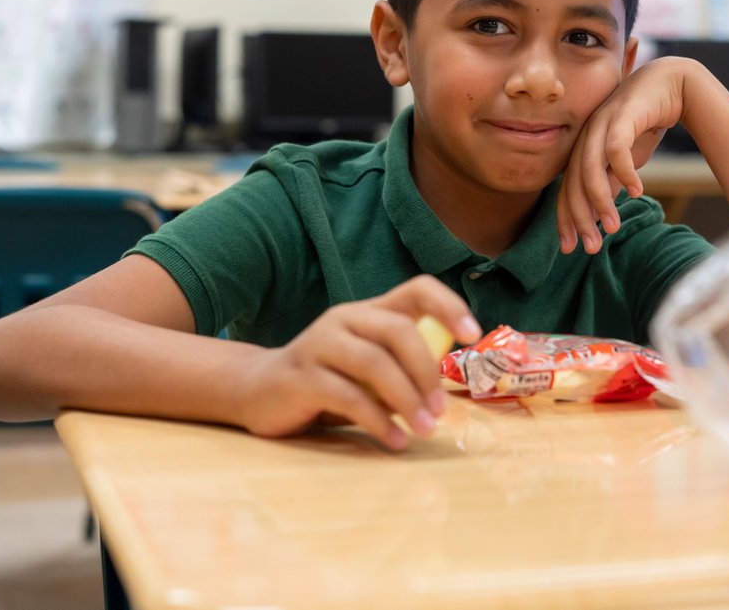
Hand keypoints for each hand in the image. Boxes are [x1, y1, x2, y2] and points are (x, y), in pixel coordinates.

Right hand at [233, 275, 481, 447]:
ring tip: (425, 430)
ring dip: (407, 400)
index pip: (417, 289)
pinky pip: (348, 397)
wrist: (254, 390)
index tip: (474, 334)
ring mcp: (319, 345)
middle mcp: (345, 319)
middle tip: (442, 410)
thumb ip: (399, 367)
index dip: (449, 306)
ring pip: (374, 364)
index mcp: (368, 312)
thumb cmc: (326, 380)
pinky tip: (395, 440)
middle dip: (427, 371)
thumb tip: (446, 392)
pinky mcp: (300, 377)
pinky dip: (378, 421)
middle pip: (398, 331)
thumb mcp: (366, 366)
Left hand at [558, 56, 689, 253]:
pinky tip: (638, 192)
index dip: (566, 219)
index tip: (569, 248)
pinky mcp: (622, 114)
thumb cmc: (645, 122)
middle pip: (574, 183)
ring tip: (613, 227)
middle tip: (591, 247)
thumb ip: (610, 182)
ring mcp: (601, 124)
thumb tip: (599, 213)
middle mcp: (586, 136)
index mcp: (582, 148)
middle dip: (580, 218)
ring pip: (590, 169)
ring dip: (601, 201)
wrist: (671, 84)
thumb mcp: (626, 160)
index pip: (567, 189)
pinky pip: (616, 149)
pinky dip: (625, 172)